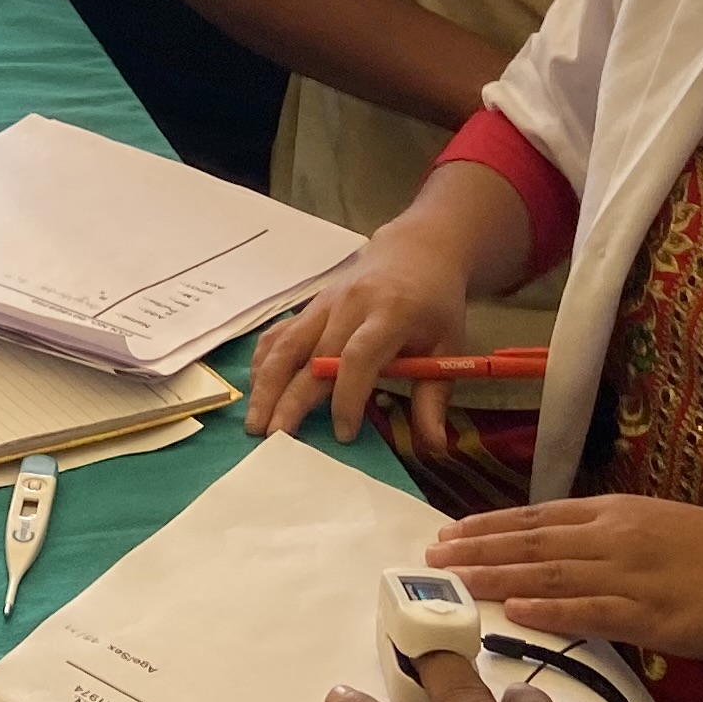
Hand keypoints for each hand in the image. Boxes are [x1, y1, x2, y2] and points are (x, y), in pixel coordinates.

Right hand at [245, 221, 477, 444]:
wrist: (415, 253)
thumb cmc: (434, 306)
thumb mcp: (448, 349)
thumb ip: (434, 399)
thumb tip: (434, 448)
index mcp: (390, 313)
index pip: (358, 356)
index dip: (347, 396)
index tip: (343, 434)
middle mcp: (350, 305)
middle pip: (311, 354)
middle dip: (291, 399)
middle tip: (276, 439)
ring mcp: (324, 302)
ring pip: (285, 343)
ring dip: (266, 383)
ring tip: (254, 421)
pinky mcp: (309, 306)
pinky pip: (278, 333)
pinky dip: (263, 361)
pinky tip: (255, 389)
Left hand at [428, 496, 702, 671]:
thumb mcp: (655, 527)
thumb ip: (605, 538)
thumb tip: (556, 553)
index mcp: (615, 512)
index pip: (538, 517)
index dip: (489, 527)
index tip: (447, 534)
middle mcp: (616, 536)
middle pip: (533, 542)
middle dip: (478, 550)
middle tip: (431, 559)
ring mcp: (632, 575)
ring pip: (551, 575)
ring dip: (498, 578)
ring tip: (455, 582)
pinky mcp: (651, 616)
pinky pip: (591, 612)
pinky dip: (549, 612)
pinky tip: (514, 613)